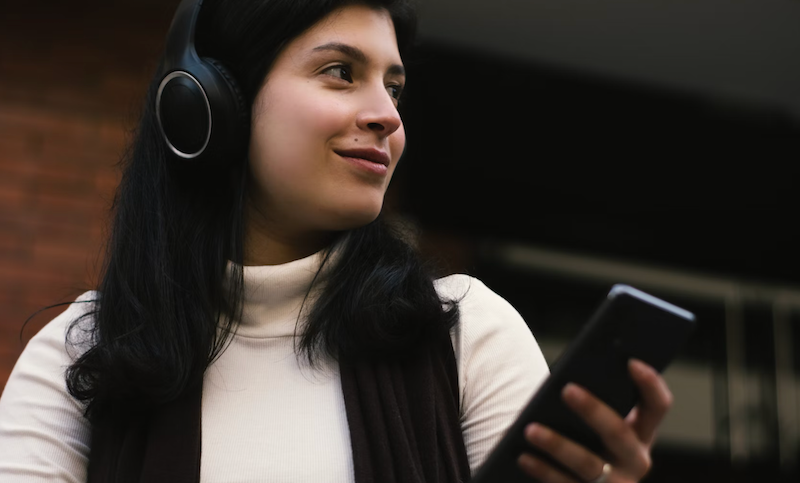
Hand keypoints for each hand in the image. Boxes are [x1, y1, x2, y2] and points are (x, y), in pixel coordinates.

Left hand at [516, 359, 672, 482]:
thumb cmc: (584, 439)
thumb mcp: (596, 424)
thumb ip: (594, 402)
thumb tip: (567, 379)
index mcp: (642, 433)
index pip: (657, 405)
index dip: (650, 383)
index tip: (630, 361)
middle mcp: (635, 460)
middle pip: (618, 433)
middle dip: (593, 410)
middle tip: (566, 389)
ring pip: (588, 464)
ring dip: (558, 445)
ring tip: (531, 429)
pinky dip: (543, 470)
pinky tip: (524, 457)